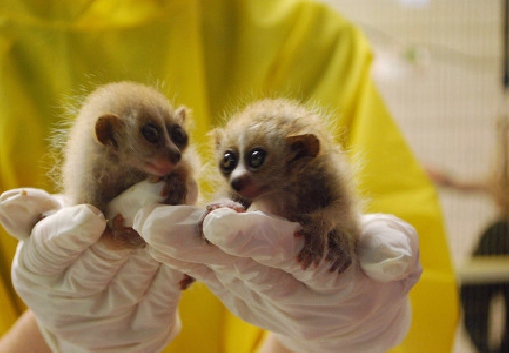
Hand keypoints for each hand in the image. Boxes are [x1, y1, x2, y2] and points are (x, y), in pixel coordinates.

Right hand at [0, 183, 184, 351]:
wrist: (94, 312)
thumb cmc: (71, 253)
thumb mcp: (46, 231)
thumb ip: (32, 213)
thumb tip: (13, 202)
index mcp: (37, 272)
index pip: (48, 251)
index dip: (69, 233)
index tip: (91, 216)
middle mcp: (68, 302)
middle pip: (101, 260)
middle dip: (126, 228)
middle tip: (152, 196)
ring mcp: (109, 319)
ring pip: (138, 272)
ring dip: (157, 239)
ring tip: (171, 207)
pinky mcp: (147, 326)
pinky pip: (167, 289)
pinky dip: (176, 260)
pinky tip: (182, 236)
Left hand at [137, 207, 421, 352]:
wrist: (339, 311)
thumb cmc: (370, 272)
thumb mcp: (391, 259)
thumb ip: (391, 254)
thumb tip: (393, 262)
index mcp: (312, 271)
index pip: (281, 256)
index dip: (253, 241)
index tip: (222, 224)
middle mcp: (269, 278)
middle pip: (227, 259)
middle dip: (193, 241)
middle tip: (156, 224)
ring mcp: (242, 277)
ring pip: (202, 258)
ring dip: (169, 241)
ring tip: (135, 217)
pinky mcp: (224, 270)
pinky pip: (193, 256)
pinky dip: (168, 240)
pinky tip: (140, 218)